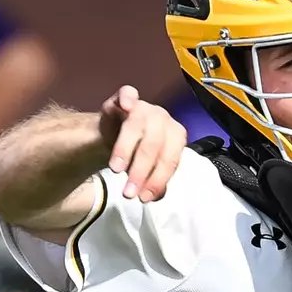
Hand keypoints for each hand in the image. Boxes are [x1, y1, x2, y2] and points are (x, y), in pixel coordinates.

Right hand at [99, 85, 187, 201]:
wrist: (115, 132)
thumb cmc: (137, 153)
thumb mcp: (148, 170)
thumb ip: (155, 183)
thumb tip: (154, 196)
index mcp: (176, 137)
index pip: (170, 160)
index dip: (157, 180)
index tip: (144, 198)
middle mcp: (164, 120)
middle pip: (154, 145)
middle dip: (141, 171)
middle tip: (128, 193)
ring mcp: (145, 106)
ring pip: (137, 125)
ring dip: (126, 149)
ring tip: (116, 170)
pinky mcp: (126, 96)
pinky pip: (127, 93)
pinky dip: (127, 98)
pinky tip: (125, 106)